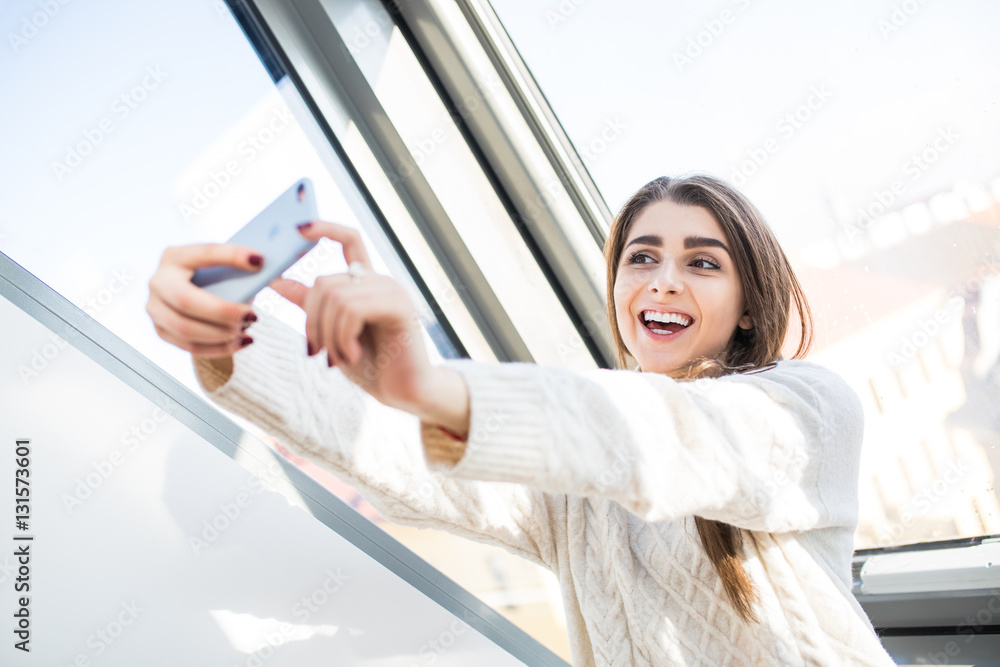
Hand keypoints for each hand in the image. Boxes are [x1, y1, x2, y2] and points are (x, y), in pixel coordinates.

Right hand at [147, 244, 261, 356]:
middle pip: (185, 300)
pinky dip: (219, 348)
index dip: (231, 256)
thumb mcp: (225, 268)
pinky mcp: (161, 331)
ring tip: (246, 329)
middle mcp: (158, 281)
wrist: (193, 295)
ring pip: (185, 328)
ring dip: (220, 334)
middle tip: (252, 316)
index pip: (204, 253)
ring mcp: (155, 308)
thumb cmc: (216, 279)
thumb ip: (243, 268)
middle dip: (222, 311)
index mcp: (175, 256)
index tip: (259, 261)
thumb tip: (272, 273)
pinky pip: (189, 346)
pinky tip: (241, 343)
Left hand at [269, 221, 435, 413]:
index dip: (325, 228)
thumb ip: (310, 306)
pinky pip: (352, 310)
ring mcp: (392, 291)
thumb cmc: (371, 364)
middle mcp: (380, 281)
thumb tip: (277, 281)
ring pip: (335, 298)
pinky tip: (353, 355)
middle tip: (317, 352)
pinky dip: (343, 338)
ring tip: (338, 358)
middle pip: (325, 282)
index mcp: (366, 283)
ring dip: (328, 335)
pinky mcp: (399, 307)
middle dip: (312, 322)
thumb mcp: (331, 332)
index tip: (299, 227)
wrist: (403, 391)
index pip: (350, 239)